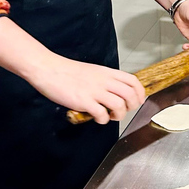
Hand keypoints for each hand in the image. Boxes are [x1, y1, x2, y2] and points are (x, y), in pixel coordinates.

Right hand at [28, 53, 145, 124]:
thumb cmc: (67, 71)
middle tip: (124, 111)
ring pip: (119, 105)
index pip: (132, 81)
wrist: (48, 69)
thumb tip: (114, 92)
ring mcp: (94, 91)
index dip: (139, 93)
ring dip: (119, 115)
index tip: (138, 101)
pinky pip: (101, 114)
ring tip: (111, 116)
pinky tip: (97, 118)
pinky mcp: (83, 101)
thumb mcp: (92, 71)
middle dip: (132, 106)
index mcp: (107, 73)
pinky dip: (103, 120)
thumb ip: (105, 80)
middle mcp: (103, 81)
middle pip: (130, 94)